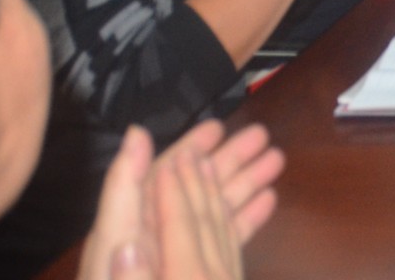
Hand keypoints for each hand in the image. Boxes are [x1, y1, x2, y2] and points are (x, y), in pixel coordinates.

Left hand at [81, 121, 281, 279]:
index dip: (177, 156)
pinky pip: (214, 249)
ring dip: (239, 188)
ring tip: (275, 162)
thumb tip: (133, 185)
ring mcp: (167, 270)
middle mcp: (143, 254)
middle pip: (181, 197)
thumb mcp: (118, 274)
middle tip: (262, 137)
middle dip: (222, 164)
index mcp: (122, 248)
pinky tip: (266, 205)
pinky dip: (240, 224)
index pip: (146, 191)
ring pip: (205, 219)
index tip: (214, 129)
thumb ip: (123, 244)